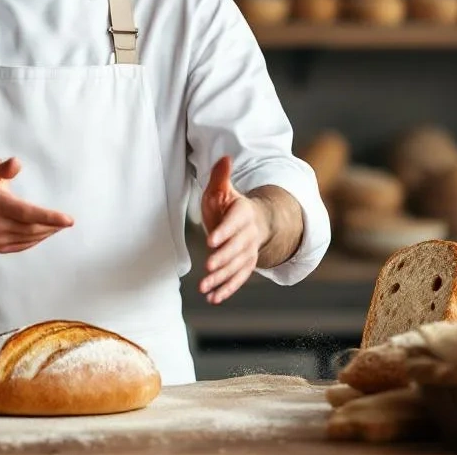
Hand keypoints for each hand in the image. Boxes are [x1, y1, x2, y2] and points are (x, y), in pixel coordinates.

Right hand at [0, 157, 73, 253]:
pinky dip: (37, 239)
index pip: (27, 213)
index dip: (50, 217)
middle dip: (53, 225)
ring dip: (47, 232)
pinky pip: (24, 245)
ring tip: (58, 225)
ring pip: (30, 238)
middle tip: (66, 221)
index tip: (69, 220)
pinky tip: (44, 231)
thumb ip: (2, 167)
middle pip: (33, 228)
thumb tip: (16, 163)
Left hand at [199, 156, 266, 304]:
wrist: (251, 221)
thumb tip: (224, 157)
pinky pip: (238, 279)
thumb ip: (221, 176)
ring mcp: (249, 252)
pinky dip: (227, 289)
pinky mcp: (246, 265)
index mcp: (243, 213)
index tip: (211, 241)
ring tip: (205, 288)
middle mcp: (249, 234)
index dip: (224, 232)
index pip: (234, 223)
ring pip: (237, 267)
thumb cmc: (230, 204)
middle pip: (237, 248)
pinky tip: (213, 298)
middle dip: (223, 258)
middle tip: (208, 267)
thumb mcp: (222, 189)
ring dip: (221, 278)